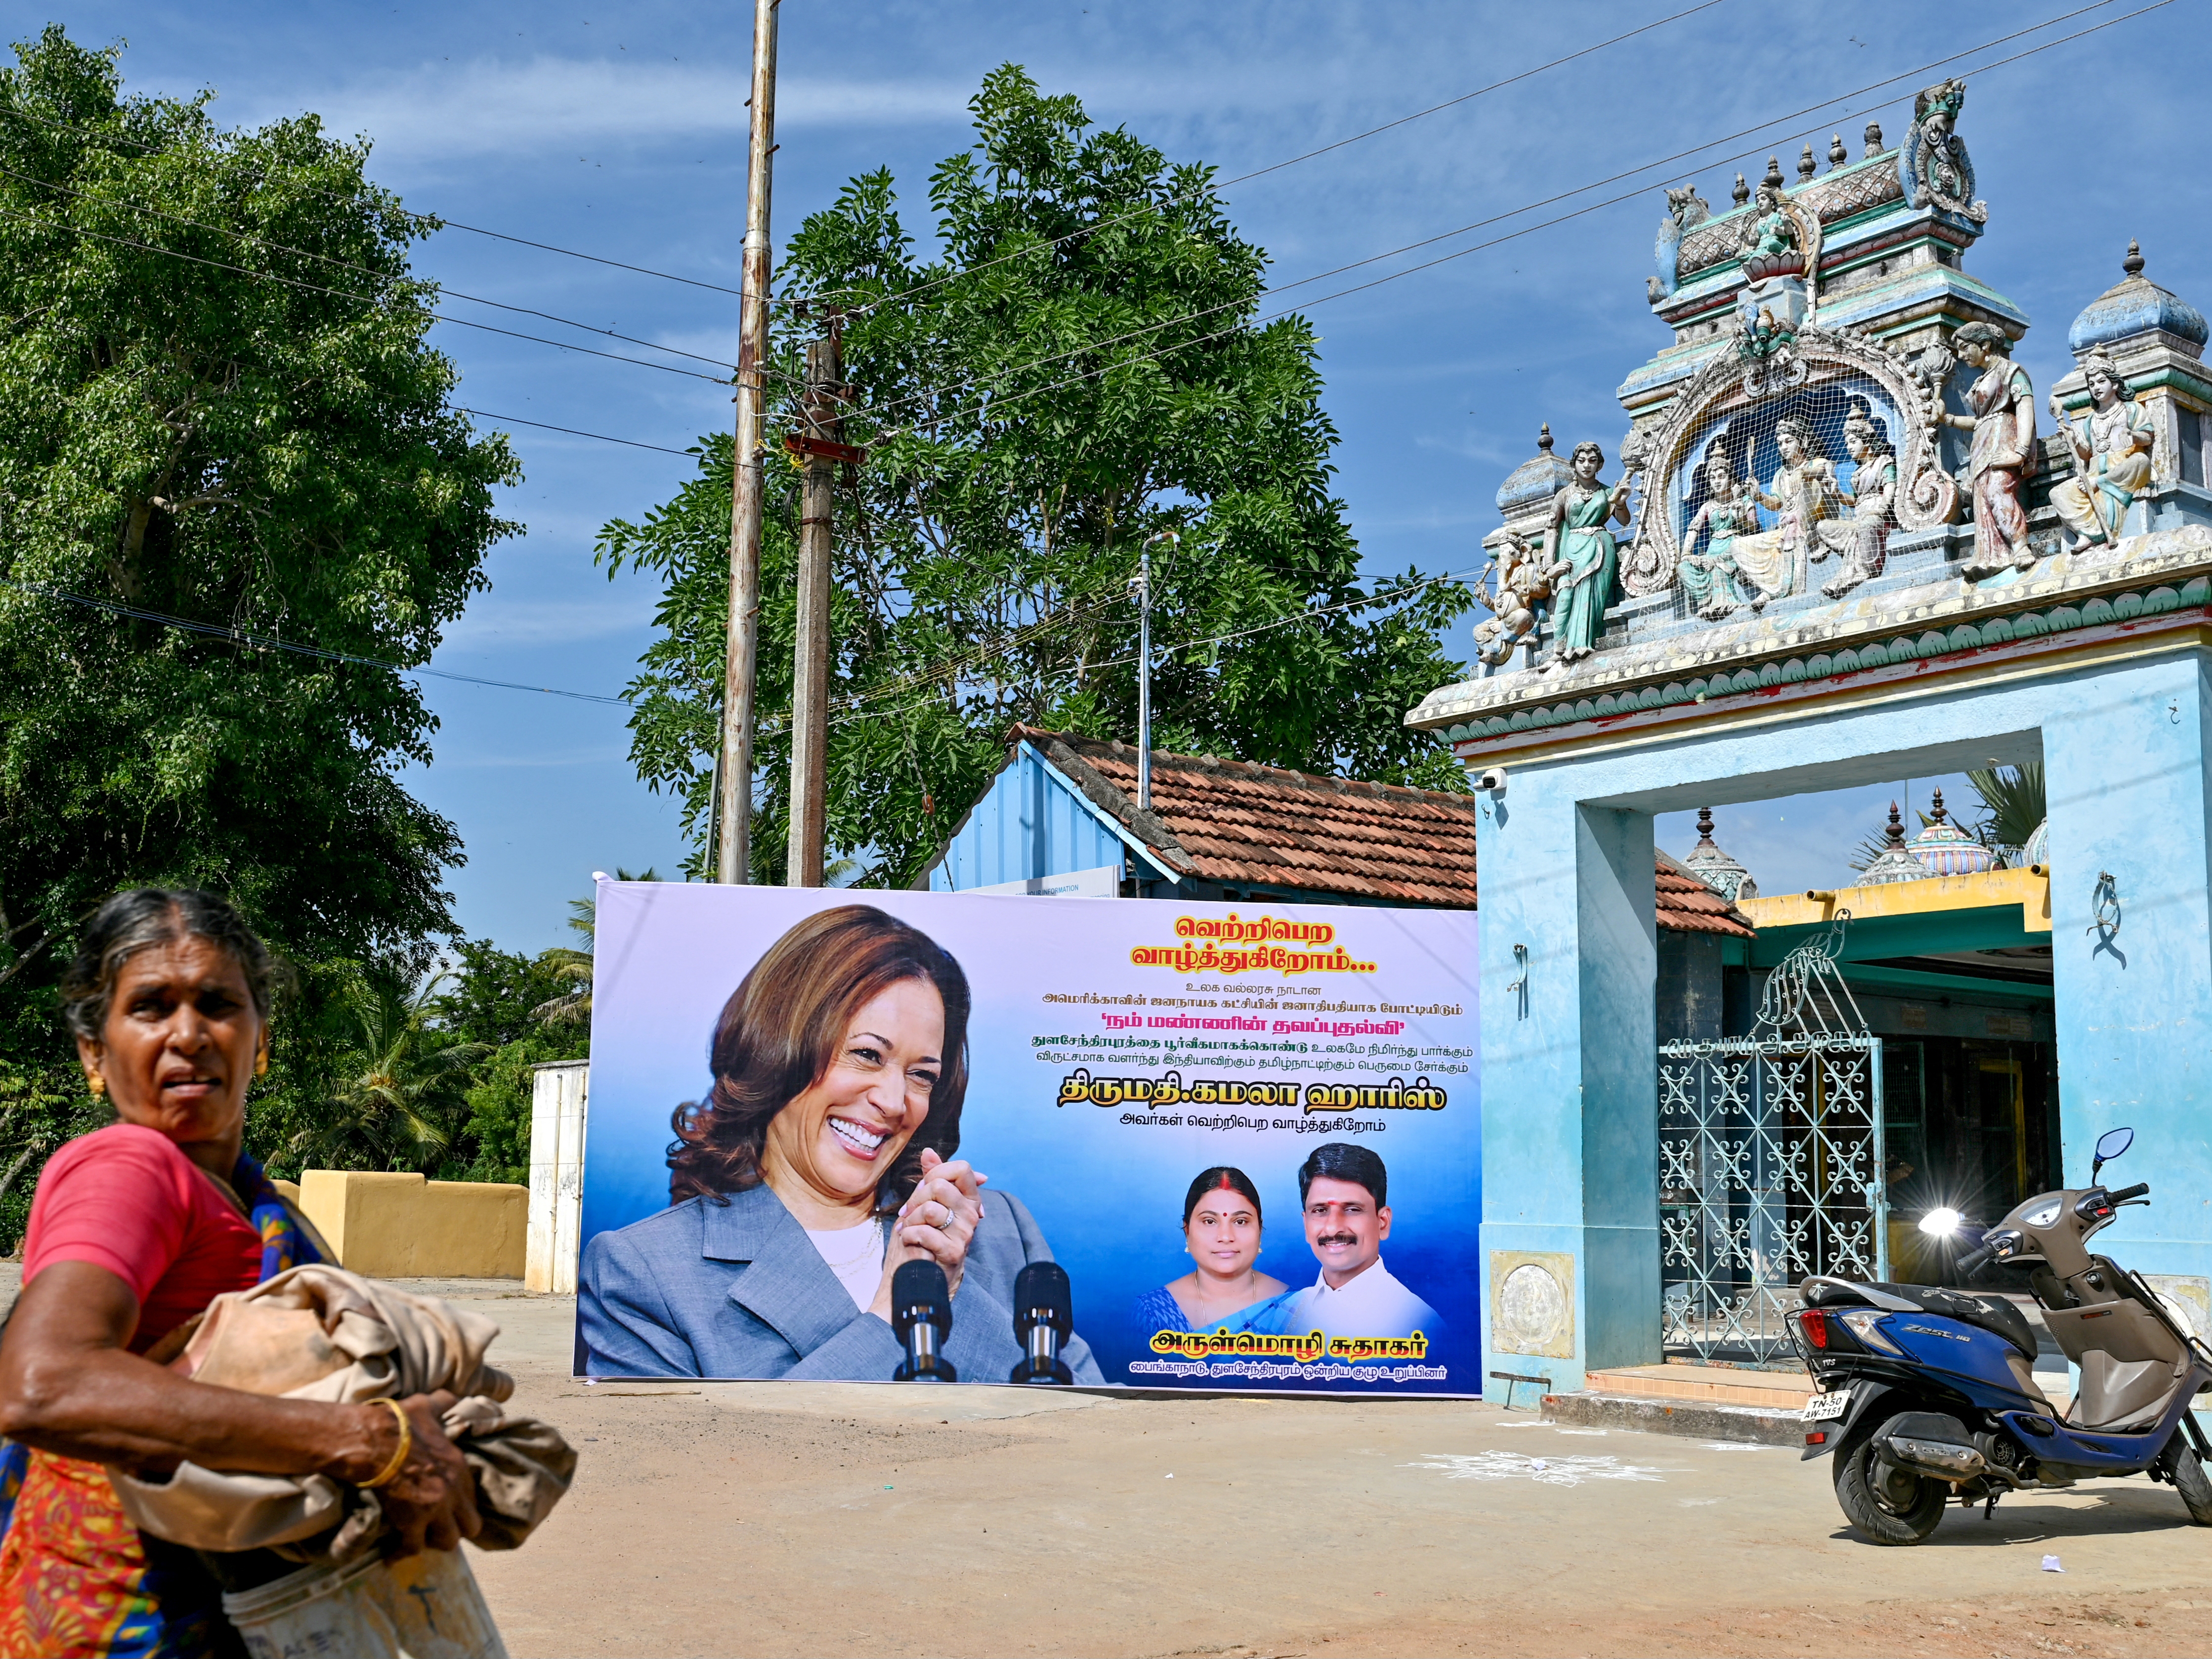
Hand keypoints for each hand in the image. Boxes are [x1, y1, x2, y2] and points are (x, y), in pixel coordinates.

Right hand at [368, 1392, 481, 1557]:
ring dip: (434, 1541)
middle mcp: (452, 1491)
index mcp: (459, 1466)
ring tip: (421, 1539)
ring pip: (448, 1542)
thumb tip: (450, 1396)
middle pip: (470, 1525)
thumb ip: (443, 1402)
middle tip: (439, 1527)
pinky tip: (392, 1555)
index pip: (473, 1496)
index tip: (448, 1506)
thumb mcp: (428, 1405)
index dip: (461, 1503)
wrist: (374, 1442)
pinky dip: (401, 1553)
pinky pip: (412, 1549)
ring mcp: (434, 1509)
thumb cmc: (399, 1422)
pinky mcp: (411, 1523)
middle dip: (457, 1528)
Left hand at [874, 1148, 984, 1308]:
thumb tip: (928, 1152)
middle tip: (910, 1215)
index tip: (925, 1189)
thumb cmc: (923, 1240)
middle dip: (916, 1199)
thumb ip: (931, 1178)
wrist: (919, 1278)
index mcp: (969, 1200)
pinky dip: (908, 1235)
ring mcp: (965, 1233)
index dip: (937, 1173)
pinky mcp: (953, 1251)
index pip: (962, 1168)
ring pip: (930, 1208)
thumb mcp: (926, 1204)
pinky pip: (924, 1231)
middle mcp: (972, 1214)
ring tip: (909, 1230)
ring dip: (910, 1220)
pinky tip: (910, 1242)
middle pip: (939, 1186)